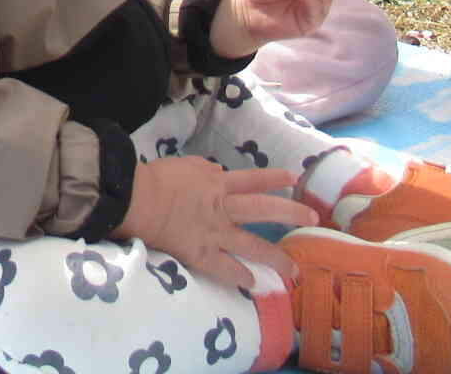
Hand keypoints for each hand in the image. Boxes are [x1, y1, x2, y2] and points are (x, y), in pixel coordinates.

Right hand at [114, 157, 313, 287]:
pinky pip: (226, 268)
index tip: (293, 178)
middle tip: (312, 218)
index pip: (252, 179)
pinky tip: (253, 284)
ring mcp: (215, 233)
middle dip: (291, 212)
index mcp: (217, 183)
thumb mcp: (184, 165)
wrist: (138, 200)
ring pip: (253, 246)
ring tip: (293, 270)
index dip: (274, 177)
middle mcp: (223, 208)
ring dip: (276, 259)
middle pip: (264, 209)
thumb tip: (219, 171)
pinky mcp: (202, 254)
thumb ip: (204, 168)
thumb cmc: (157, 178)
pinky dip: (240, 277)